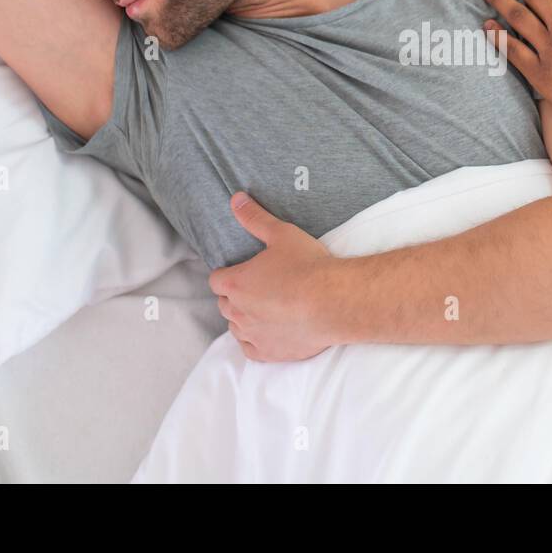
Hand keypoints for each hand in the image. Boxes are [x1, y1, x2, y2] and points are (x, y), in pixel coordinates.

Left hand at [209, 192, 335, 361]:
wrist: (334, 302)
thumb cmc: (308, 267)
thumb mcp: (281, 234)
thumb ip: (255, 218)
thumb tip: (236, 199)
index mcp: (235, 283)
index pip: (217, 279)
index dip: (228, 274)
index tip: (243, 271)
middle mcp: (237, 312)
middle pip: (224, 304)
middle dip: (236, 295)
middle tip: (258, 286)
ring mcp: (252, 335)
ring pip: (236, 327)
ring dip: (244, 318)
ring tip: (265, 308)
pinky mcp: (269, 353)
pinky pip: (250, 349)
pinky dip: (256, 340)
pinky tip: (269, 331)